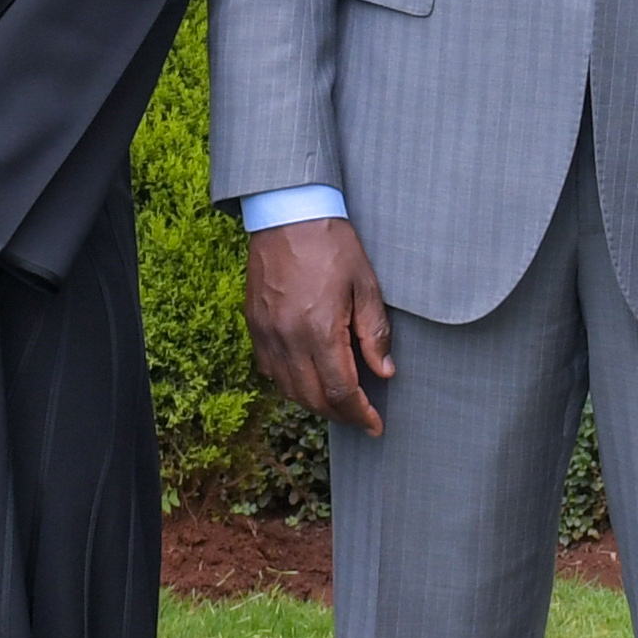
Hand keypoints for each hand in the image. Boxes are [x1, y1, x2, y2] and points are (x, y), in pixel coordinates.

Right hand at [246, 216, 397, 433]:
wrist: (287, 213)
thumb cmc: (331, 244)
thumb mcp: (366, 285)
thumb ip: (374, 333)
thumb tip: (383, 372)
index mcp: (320, 329)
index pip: (340, 391)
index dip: (359, 414)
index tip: (375, 425)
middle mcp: (288, 338)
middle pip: (312, 398)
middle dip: (339, 415)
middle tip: (360, 417)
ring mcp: (266, 333)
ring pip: (287, 389)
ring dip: (314, 403)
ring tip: (337, 401)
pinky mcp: (254, 324)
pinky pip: (269, 369)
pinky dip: (289, 383)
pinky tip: (307, 377)